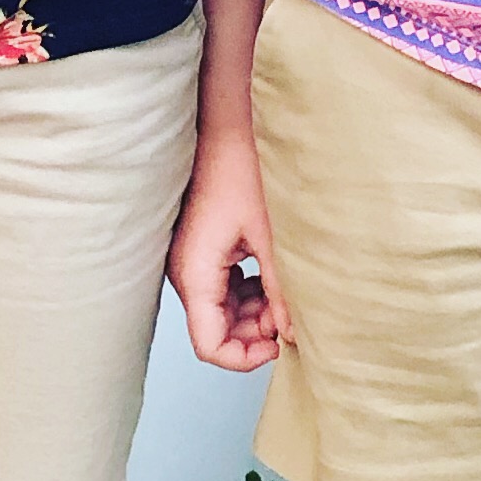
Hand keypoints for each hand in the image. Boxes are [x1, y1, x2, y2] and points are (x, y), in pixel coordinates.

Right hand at [167, 129, 293, 369]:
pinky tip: (273, 273)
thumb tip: (295, 333)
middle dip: (254, 332)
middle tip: (291, 315)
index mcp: (195, 273)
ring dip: (254, 311)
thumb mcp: (272, 237)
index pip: (209, 345)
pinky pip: (222, 286)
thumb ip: (282, 291)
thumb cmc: (243, 168)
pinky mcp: (202, 247)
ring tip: (286, 291)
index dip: (244, 357)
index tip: (280, 345)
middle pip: (215, 329)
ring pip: (221, 309)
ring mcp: (191, 259)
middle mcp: (185, 271)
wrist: (229, 123)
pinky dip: (248, 290)